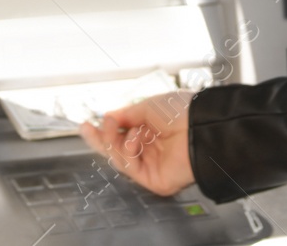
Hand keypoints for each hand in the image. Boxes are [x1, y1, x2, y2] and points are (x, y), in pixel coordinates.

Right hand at [78, 90, 196, 196]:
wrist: (200, 126)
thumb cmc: (183, 112)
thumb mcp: (148, 106)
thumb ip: (126, 114)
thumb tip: (109, 116)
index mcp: (153, 132)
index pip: (124, 135)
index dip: (107, 130)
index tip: (90, 123)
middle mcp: (153, 150)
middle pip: (118, 150)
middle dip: (101, 139)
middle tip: (86, 128)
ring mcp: (153, 166)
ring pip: (121, 159)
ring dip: (113, 141)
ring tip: (112, 126)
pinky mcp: (154, 180)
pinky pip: (130, 168)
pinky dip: (126, 152)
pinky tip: (132, 140)